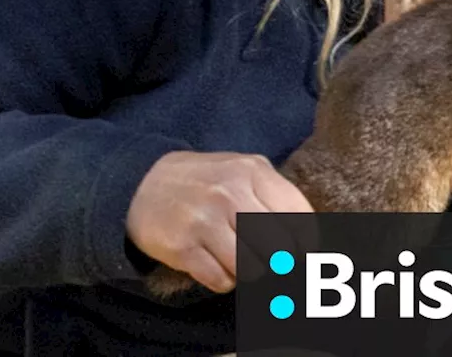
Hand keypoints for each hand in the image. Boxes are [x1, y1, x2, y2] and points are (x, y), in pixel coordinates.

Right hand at [126, 151, 312, 293]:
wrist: (141, 185)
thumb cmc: (204, 182)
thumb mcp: (241, 171)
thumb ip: (275, 198)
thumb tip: (311, 244)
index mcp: (253, 171)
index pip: (301, 219)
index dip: (305, 244)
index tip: (299, 252)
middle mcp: (231, 194)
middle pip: (280, 250)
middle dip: (276, 260)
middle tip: (264, 257)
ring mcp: (205, 221)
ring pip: (253, 269)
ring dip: (248, 271)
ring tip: (234, 256)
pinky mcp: (183, 247)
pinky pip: (222, 281)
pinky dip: (222, 279)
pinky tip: (212, 262)